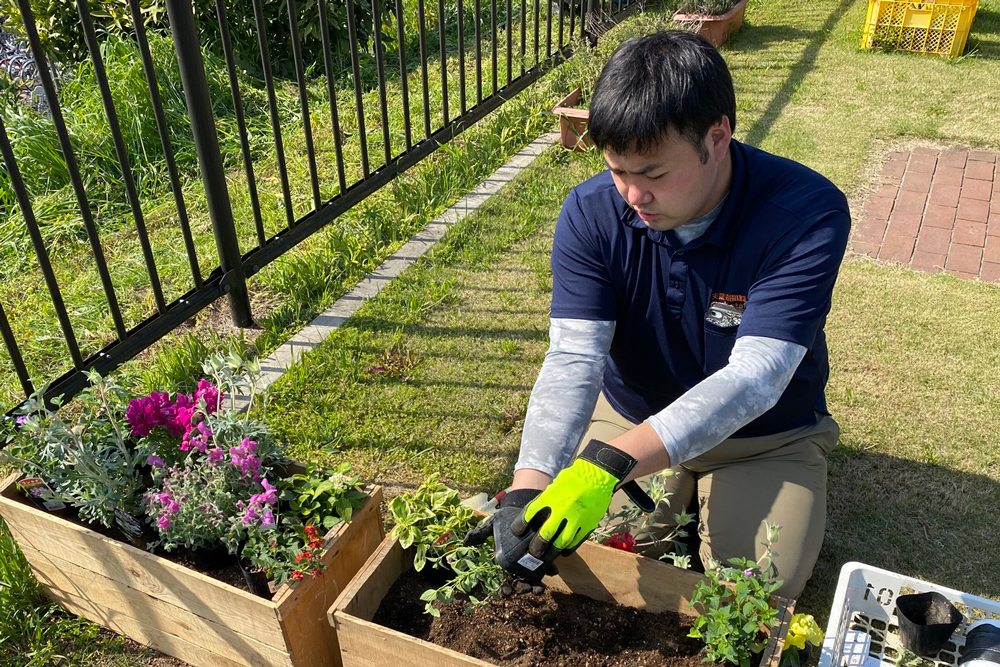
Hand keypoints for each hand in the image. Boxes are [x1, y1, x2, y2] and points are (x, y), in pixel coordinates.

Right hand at [463, 488, 556, 583]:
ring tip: (538, 588)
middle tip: (523, 588)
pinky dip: (550, 570)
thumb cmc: (506, 520)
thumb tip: (465, 542)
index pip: (503, 583)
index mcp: (504, 564)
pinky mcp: (544, 555)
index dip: (503, 590)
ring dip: (537, 586)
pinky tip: (552, 570)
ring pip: (534, 580)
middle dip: (521, 589)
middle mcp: (518, 566)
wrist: (523, 508)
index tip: (505, 591)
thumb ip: (479, 534)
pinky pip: (548, 566)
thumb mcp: (491, 525)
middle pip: (519, 584)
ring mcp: (532, 562)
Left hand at [511, 439, 646, 561]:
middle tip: (533, 552)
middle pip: (545, 534)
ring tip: (546, 557)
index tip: (517, 532)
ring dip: (552, 552)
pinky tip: (564, 551)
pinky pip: (576, 542)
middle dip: (537, 546)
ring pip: (561, 542)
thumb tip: (534, 518)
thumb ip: (545, 501)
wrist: (597, 475)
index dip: (520, 525)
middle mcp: (562, 508)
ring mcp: (577, 517)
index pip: (529, 513)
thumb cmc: (573, 479)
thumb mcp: (554, 486)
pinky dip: (568, 549)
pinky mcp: (589, 524)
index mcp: (550, 496)